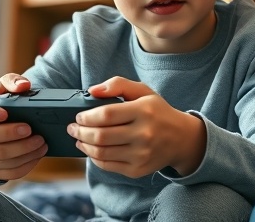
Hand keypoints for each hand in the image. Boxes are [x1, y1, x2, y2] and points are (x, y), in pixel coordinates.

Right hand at [0, 73, 46, 179]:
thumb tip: (24, 85)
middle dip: (10, 134)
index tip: (5, 113)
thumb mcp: (1, 89)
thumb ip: (11, 81)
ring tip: (41, 142)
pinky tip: (38, 153)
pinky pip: (8, 171)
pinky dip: (26, 164)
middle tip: (30, 129)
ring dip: (23, 150)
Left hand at [68, 77, 205, 178]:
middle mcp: (144, 133)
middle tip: (73, 128)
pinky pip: (107, 166)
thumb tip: (92, 90)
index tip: (78, 116)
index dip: (86, 116)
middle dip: (80, 132)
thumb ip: (118, 85)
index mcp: (144, 110)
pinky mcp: (138, 169)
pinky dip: (94, 158)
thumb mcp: (143, 91)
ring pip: (101, 153)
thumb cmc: (158, 112)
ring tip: (79, 138)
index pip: (106, 114)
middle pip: (100, 136)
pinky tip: (92, 149)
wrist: (181, 138)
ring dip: (84, 145)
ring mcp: (141, 154)